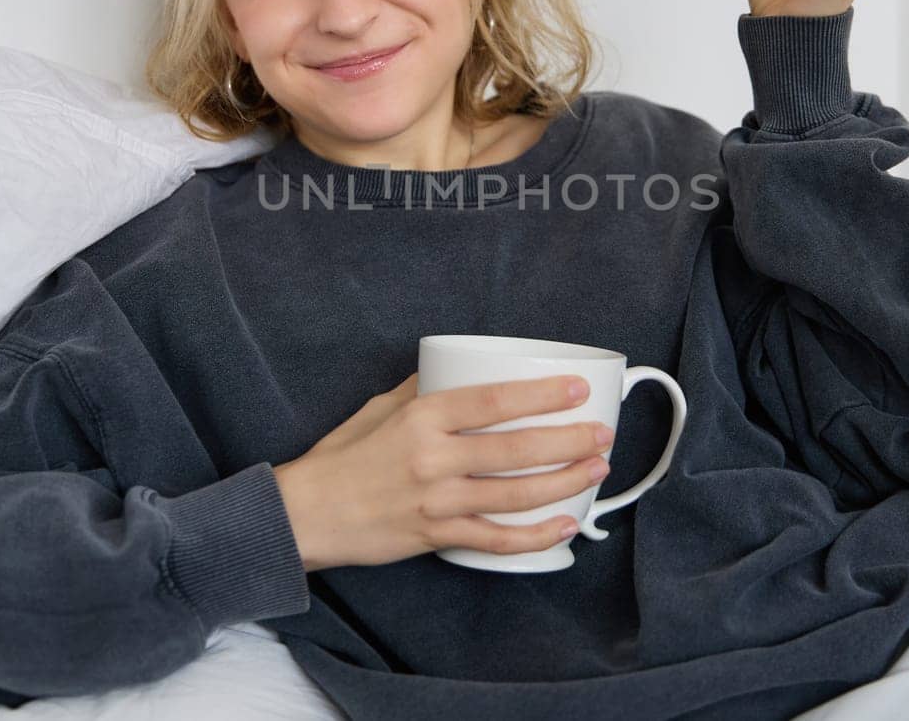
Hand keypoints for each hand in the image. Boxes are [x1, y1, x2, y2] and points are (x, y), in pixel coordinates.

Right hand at [273, 373, 613, 572]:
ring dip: (564, 483)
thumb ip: (424, 390)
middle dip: (569, 440)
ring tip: (595, 471)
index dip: (542, 394)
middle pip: (516, 448)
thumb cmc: (343, 456)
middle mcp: (433, 459)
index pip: (494, 401)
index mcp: (422, 418)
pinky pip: (497, 539)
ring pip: (515, 494)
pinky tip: (564, 526)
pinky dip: (535, 536)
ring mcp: (437, 502)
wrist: (307, 514)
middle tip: (601, 432)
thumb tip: (459, 368)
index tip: (577, 387)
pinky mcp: (437, 537)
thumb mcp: (380, 409)